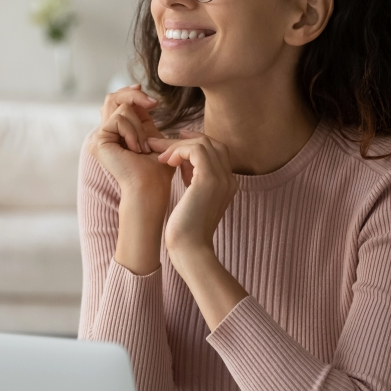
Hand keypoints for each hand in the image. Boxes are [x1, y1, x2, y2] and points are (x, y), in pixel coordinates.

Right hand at [89, 85, 173, 203]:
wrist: (150, 187)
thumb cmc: (157, 168)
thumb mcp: (153, 136)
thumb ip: (144, 117)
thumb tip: (138, 91)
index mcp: (118, 133)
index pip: (118, 102)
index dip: (131, 94)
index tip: (148, 96)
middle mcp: (105, 133)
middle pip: (112, 98)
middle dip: (134, 97)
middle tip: (153, 104)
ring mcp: (99, 137)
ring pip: (122, 108)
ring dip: (140, 127)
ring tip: (143, 148)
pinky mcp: (98, 140)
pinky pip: (119, 119)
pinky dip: (133, 132)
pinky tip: (135, 150)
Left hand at [150, 131, 246, 329]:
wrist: (190, 250)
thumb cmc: (186, 231)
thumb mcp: (192, 201)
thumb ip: (193, 182)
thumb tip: (183, 165)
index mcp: (228, 184)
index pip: (217, 151)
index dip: (196, 142)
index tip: (175, 143)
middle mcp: (229, 179)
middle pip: (212, 143)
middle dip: (185, 140)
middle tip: (161, 144)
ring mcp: (222, 179)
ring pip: (203, 143)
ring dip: (178, 145)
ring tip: (160, 156)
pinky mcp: (209, 180)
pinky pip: (196, 150)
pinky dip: (178, 151)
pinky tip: (167, 162)